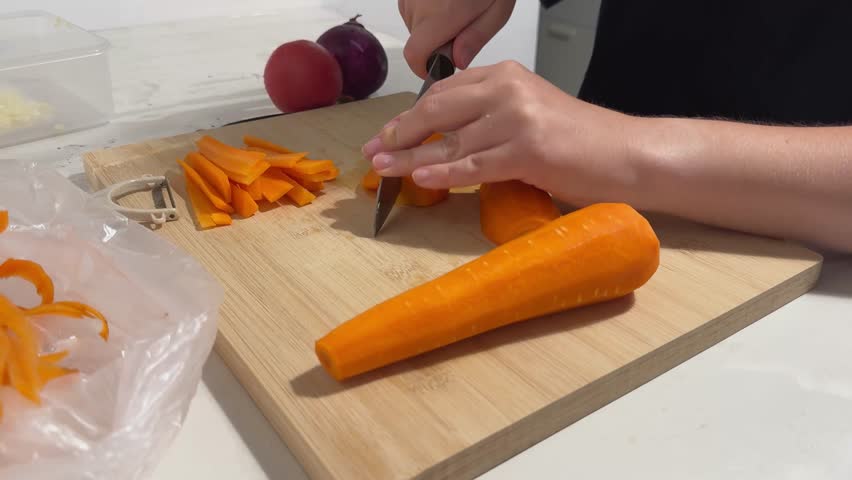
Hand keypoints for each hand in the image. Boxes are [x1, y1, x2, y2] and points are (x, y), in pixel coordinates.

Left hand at [361, 61, 645, 206]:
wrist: (626, 154)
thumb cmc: (578, 141)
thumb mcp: (528, 113)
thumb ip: (489, 117)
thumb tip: (442, 139)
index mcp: (505, 75)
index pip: (444, 92)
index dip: (410, 116)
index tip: (387, 135)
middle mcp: (507, 89)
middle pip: (437, 110)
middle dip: (400, 133)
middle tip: (373, 152)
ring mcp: (517, 118)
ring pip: (450, 140)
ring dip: (410, 159)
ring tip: (382, 171)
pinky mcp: (527, 150)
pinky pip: (473, 164)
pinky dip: (444, 172)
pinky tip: (421, 178)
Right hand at [399, 0, 515, 76]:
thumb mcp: (497, 10)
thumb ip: (476, 39)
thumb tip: (457, 60)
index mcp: (441, 15)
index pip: (415, 55)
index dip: (425, 67)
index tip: (438, 66)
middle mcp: (419, 4)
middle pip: (417, 40)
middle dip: (437, 41)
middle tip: (463, 25)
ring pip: (414, 22)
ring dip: (432, 23)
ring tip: (456, 4)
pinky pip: (412, 5)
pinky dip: (427, 7)